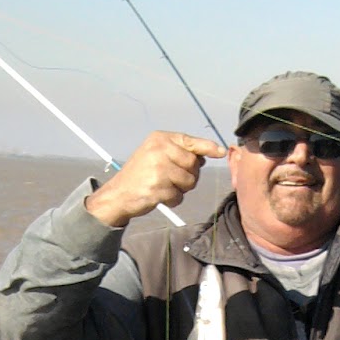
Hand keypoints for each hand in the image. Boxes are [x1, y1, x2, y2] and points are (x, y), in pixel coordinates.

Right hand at [86, 131, 225, 226]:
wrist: (118, 194)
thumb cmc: (141, 175)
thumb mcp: (156, 155)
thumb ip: (179, 153)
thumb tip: (205, 156)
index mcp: (160, 139)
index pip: (190, 141)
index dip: (208, 147)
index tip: (221, 151)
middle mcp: (159, 150)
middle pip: (194, 164)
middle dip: (189, 175)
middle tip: (173, 178)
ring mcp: (158, 169)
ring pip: (189, 182)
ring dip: (181, 189)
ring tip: (164, 186)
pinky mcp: (158, 188)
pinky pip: (179, 197)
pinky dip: (173, 200)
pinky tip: (159, 196)